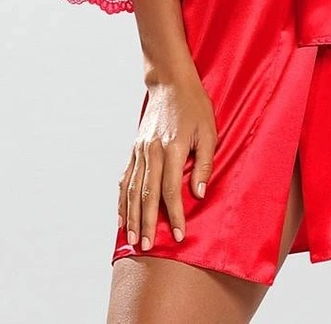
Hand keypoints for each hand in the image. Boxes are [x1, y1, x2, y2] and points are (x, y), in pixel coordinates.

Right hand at [118, 75, 217, 249]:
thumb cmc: (194, 106)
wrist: (171, 83)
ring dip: (132, 216)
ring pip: (132, 189)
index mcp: (172, 148)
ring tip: (133, 238)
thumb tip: (198, 194)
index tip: (179, 235)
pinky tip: (122, 216)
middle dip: (148, 223)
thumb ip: (203, 164)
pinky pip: (125, 177)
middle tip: (148, 246)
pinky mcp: (135, 148)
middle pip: (147, 194)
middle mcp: (152, 151)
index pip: (171, 190)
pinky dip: (121, 199)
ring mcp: (141, 150)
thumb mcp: (209, 132)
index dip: (175, 215)